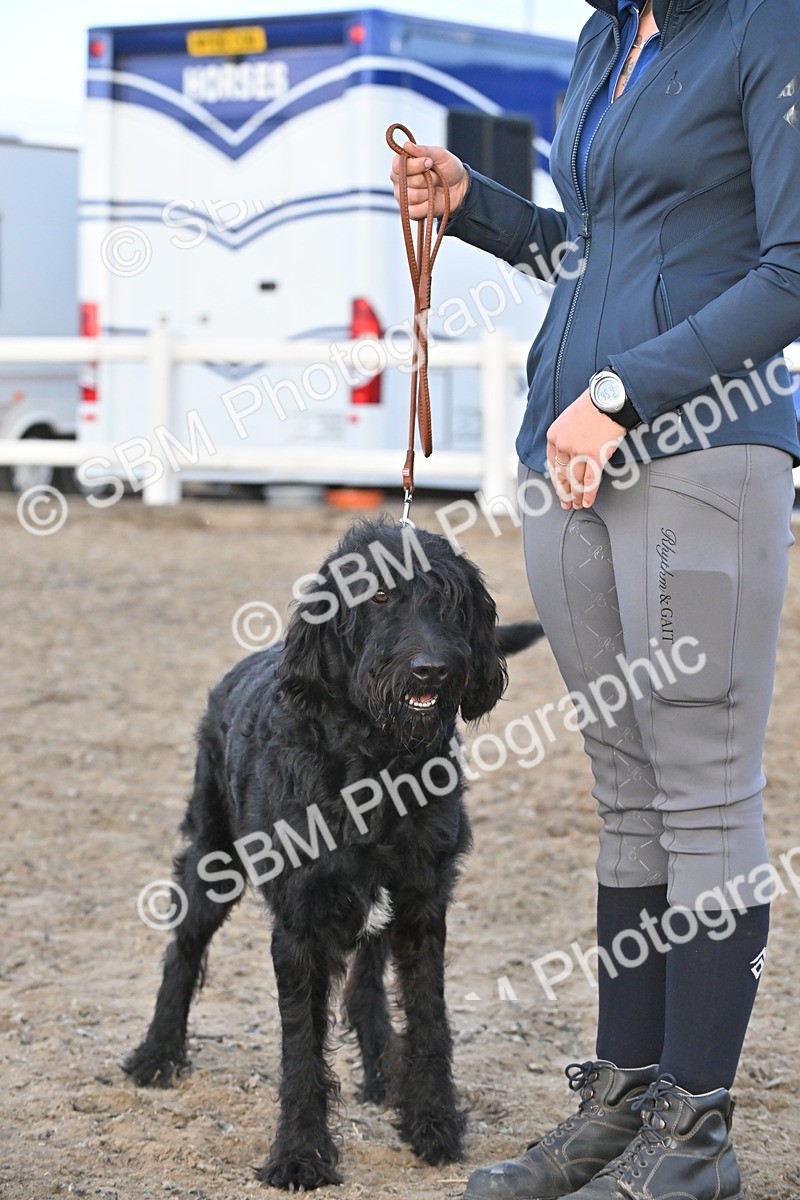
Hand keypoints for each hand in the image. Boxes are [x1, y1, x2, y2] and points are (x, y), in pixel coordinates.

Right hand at [389, 140, 468, 219]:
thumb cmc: (447, 168)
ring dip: (429, 191)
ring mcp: (404, 197)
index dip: (414, 165)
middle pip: (406, 182)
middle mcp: (399, 181)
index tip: (429, 162)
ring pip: (413, 196)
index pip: (397, 165)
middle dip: (426, 178)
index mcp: (402, 164)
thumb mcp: (440, 154)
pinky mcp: (411, 211)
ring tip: (434, 187)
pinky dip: (428, 205)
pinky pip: (415, 210)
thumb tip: (406, 145)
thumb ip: (424, 150)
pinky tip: (432, 200)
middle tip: (435, 176)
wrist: (459, 187)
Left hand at [547, 391, 626, 509]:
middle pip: (562, 476)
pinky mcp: (594, 456)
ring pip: (575, 481)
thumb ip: (565, 438)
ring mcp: (578, 452)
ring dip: (576, 497)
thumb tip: (569, 458)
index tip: (559, 490)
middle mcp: (562, 446)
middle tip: (565, 504)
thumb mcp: (569, 419)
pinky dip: (588, 495)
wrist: (609, 398)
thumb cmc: (593, 406)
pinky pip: (590, 481)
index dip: (556, 481)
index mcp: (553, 436)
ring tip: (576, 506)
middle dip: (564, 493)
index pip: (552, 465)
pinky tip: (586, 503)